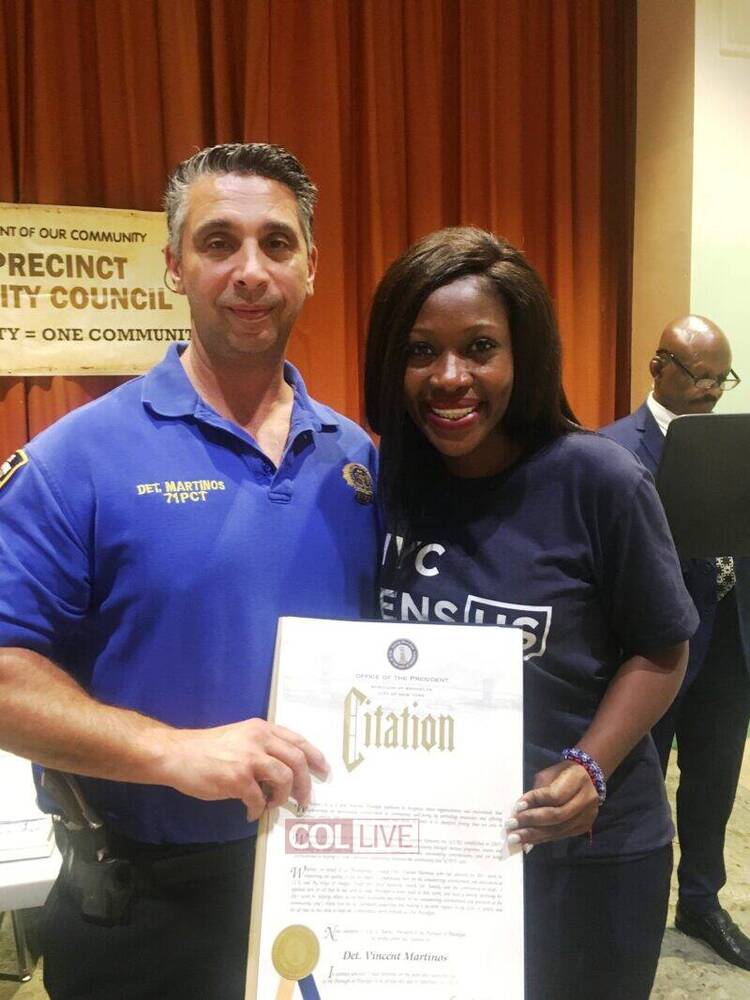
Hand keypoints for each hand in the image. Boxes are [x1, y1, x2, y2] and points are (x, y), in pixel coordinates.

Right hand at [157, 719, 328, 820]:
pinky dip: (258, 809)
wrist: (177, 754)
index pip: (298, 740)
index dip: (314, 757)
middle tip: (304, 799)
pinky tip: (250, 812)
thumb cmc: (207, 748)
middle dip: (305, 784)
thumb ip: (262, 746)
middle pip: (297, 760)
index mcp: (262, 729)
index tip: (323, 771)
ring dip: (283, 797)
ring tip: (273, 805)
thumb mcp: (240, 736)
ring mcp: (248, 759)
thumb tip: (284, 770)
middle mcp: (259, 740)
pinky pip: (259, 799)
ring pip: (284, 778)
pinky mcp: (236, 779)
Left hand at [506, 761, 599, 847]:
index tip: (516, 807)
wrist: (588, 778)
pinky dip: (543, 838)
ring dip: (534, 835)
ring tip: (516, 838)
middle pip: (557, 815)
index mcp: (578, 779)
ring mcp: (587, 816)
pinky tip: (528, 842)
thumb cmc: (562, 773)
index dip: (534, 801)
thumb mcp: (549, 774)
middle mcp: (586, 799)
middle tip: (511, 825)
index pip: (554, 795)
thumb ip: (538, 790)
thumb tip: (520, 810)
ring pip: (559, 829)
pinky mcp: (584, 827)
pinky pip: (561, 835)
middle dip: (531, 821)